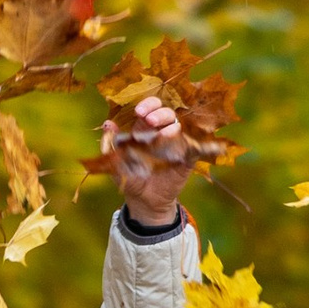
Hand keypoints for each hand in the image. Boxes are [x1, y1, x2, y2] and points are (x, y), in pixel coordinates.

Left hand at [101, 89, 192, 227]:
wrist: (144, 201)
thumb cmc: (129, 178)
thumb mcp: (116, 163)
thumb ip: (110, 144)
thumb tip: (107, 124)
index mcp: (144, 129)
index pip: (150, 109)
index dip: (148, 105)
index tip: (139, 112)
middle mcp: (162, 133)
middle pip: (166, 114)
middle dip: (159, 113)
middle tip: (150, 121)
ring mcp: (176, 144)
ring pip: (179, 127)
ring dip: (171, 127)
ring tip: (162, 135)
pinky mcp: (188, 158)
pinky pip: (197, 148)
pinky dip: (200, 145)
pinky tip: (196, 146)